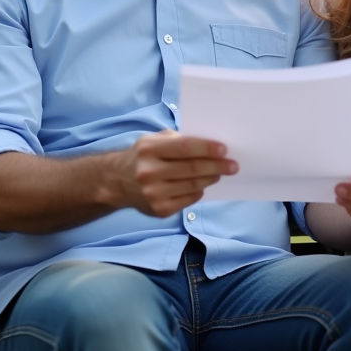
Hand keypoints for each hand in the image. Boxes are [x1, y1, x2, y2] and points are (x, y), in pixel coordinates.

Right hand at [114, 130, 236, 217]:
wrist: (117, 182)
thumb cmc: (142, 156)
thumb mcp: (153, 140)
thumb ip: (177, 140)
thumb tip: (209, 146)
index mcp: (149, 150)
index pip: (184, 148)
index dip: (207, 148)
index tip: (224, 150)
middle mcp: (149, 173)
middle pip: (192, 169)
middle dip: (217, 166)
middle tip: (233, 165)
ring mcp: (153, 194)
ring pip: (193, 186)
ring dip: (211, 178)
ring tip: (219, 173)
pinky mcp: (159, 210)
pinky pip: (188, 200)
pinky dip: (199, 191)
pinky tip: (201, 185)